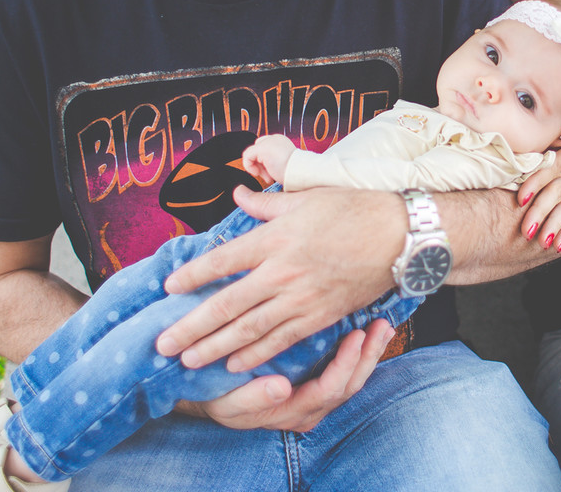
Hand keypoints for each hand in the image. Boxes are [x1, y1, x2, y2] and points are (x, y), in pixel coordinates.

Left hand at [156, 186, 401, 371]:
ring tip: (188, 361)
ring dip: (215, 348)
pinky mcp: (320, 315)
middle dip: (191, 328)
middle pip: (227, 305)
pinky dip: (256, 355)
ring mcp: (301, 298)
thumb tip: (237, 195)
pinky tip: (235, 365)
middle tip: (162, 345)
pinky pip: (282, 340)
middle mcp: (282, 272)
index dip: (192, 276)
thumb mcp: (305, 197)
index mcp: (274, 238)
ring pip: (249, 330)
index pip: (222, 261)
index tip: (168, 289)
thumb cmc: (353, 209)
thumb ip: (267, 202)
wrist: (398, 235)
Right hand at [185, 320, 394, 431]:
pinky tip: (367, 331)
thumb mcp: (227, 402)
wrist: (212, 400)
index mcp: (294, 413)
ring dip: (369, 353)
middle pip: (350, 385)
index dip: (345, 364)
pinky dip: (359, 352)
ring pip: (352, 379)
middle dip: (368, 356)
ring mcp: (316, 400)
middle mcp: (310, 410)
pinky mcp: (316, 385)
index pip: (330, 390)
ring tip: (382, 325)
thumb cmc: (219, 398)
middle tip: (381, 325)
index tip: (355, 336)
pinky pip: (345, 371)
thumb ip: (253, 398)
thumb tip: (280, 388)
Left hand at [242, 134, 296, 186]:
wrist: (302, 173)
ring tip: (268, 177)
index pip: (265, 147)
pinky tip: (259, 174)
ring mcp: (268, 142)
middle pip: (257, 150)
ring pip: (252, 154)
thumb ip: (275, 162)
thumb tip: (265, 169)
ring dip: (258, 168)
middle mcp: (275, 139)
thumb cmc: (297, 174)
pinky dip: (249, 167)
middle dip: (260, 165)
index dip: (264, 162)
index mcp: (282, 142)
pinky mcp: (262, 148)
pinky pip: (247, 156)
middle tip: (269, 176)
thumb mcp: (285, 165)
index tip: (271, 173)